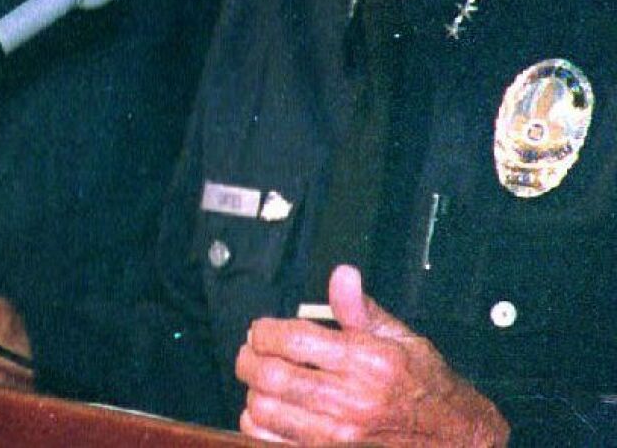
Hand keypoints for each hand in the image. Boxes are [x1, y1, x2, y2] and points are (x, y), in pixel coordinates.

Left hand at [235, 264, 508, 445]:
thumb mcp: (401, 338)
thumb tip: (341, 275)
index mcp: (365, 362)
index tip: (260, 330)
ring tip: (258, 381)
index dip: (265, 331)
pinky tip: (266, 415)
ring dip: (253, 393)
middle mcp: (350, 401)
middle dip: (250, 359)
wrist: (455, 439)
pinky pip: (275, 445)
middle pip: (273, 376)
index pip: (293, 340)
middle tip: (249, 352)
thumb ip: (361, 309)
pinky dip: (259, 429)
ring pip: (267, 412)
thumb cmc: (427, 388)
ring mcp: (338, 437)